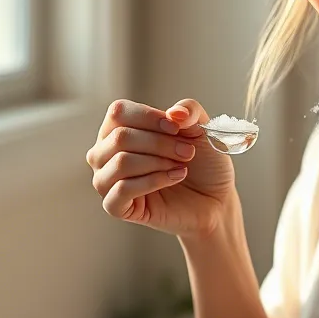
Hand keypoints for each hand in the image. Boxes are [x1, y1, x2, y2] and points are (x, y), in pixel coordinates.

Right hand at [86, 98, 236, 236]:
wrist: (213, 200)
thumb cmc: (201, 163)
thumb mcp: (201, 128)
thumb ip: (190, 111)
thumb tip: (174, 112)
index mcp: (117, 129)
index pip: (118, 112)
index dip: (149, 117)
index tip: (177, 128)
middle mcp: (105, 153)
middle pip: (120, 137)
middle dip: (160, 143)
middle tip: (187, 152)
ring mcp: (106, 180)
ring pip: (121, 162)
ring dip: (158, 162)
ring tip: (180, 166)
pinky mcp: (114, 206)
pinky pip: (123, 189)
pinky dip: (154, 181)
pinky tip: (174, 178)